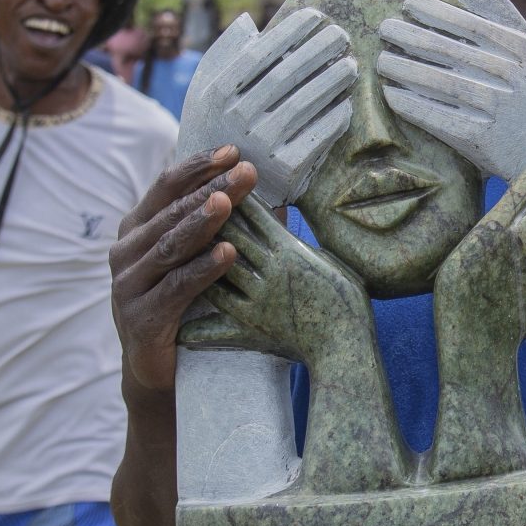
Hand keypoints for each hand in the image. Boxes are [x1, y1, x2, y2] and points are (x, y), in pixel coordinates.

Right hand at [111, 146, 257, 393]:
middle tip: (244, 172)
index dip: (198, 167)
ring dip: (202, 222)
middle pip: (172, 212)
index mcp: (137, 228)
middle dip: (210, 188)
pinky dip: (202, 269)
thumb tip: (276, 192)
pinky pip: (175, 287)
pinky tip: (227, 253)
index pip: (166, 187)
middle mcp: (126, 251)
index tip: (233, 151)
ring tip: (228, 202)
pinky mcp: (140, 317)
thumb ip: (221, 225)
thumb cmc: (186, 304)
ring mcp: (128, 285)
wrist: (159, 369)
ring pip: (170, 246)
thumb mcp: (197, 258)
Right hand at [177, 8, 357, 205]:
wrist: (218, 188)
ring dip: (332, 81)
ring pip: (305, 104)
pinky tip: (346, 102)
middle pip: (286, 76)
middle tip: (341, 35)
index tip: (315, 16)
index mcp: (218, 95)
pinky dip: (335, 117)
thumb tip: (250, 23)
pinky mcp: (284, 171)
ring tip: (350, 65)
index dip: (291, 32)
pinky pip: (318, 137)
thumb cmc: (217, 126)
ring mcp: (262, 147)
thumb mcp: (205, 91)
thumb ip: (224, 55)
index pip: (260, 54)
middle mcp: (237, 120)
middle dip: (318, 50)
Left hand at [181, 194, 367, 359]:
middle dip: (208, 219)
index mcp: (291, 250)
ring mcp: (259, 298)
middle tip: (185, 202)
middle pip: (231, 237)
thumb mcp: (326, 261)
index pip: (256, 216)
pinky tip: (180, 310)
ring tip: (178, 242)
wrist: (347, 342)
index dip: (234, 198)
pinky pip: (219, 317)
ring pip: (219, 271)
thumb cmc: (348, 300)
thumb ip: (301, 246)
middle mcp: (271, 270)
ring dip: (199, 257)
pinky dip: (198, 312)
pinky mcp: (254, 325)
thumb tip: (284, 232)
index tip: (215, 182)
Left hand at [377, 0, 525, 178]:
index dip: (435, 12)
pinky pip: (436, 117)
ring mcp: (496, 109)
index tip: (409, 4)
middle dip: (410, 37)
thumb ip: (501, 15)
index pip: (470, 23)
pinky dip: (411, 104)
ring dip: (404, 69)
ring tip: (383, 60)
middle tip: (385, 28)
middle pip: (448, 51)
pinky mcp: (481, 141)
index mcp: (525, 51)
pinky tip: (392, 94)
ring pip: (437, 82)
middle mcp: (511, 77)